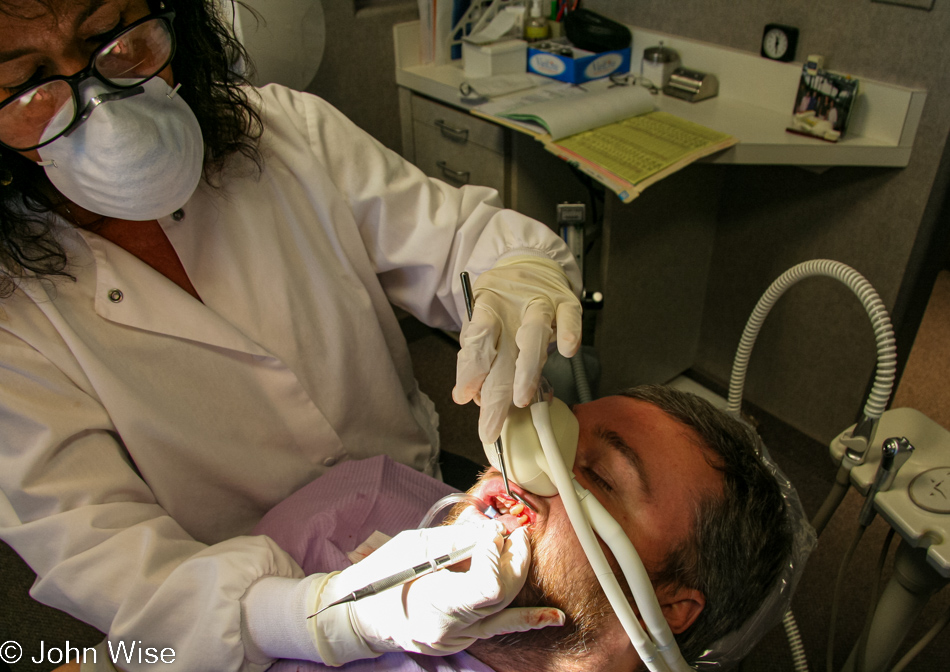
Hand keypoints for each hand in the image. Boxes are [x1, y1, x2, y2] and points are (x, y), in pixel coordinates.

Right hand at [307, 520, 562, 664]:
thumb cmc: (380, 578)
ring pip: (505, 610)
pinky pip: (501, 627)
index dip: (496, 555)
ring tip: (523, 547)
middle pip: (502, 595)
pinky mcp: (466, 638)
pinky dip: (528, 619)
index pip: (487, 586)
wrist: (362, 615)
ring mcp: (459, 638)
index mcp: (434, 603)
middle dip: (514, 558)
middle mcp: (451, 628)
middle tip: (512, 532)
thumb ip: (455, 538)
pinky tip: (555, 617)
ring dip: (518, 574)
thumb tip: (488, 524)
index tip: (491, 532)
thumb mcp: (413, 548)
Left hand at [454, 256, 581, 442]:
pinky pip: (570, 316)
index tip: (464, 395)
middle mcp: (512, 306)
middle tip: (490, 424)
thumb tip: (475, 398)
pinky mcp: (566, 303)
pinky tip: (567, 350)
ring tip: (522, 398)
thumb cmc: (505, 302)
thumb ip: (479, 358)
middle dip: (496, 391)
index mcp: (487, 308)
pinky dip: (569, 331)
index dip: (470, 368)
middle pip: (504, 350)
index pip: (477, 339)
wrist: (532, 265)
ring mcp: (541, 303)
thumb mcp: (484, 321)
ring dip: (528, 367)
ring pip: (535, 333)